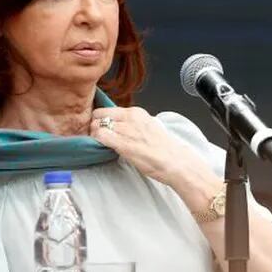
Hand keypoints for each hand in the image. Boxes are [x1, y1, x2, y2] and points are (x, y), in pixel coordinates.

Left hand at [90, 107, 211, 187]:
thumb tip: (116, 127)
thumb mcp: (147, 127)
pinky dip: (97, 141)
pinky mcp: (124, 144)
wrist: (177, 162)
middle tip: (96, 136)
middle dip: (94, 125)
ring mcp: (127, 130)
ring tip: (99, 143)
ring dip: (94, 135)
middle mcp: (130, 118)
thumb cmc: (164, 149)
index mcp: (136, 112)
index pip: (107, 109)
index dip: (100, 119)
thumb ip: (131, 125)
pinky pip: (101, 137)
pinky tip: (100, 147)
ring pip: (97, 126)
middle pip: (99, 115)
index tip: (100, 127)